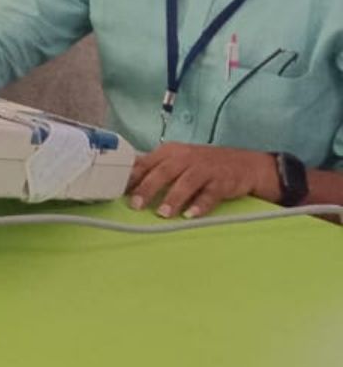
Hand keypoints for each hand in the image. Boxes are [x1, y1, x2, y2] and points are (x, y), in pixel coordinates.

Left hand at [125, 143, 276, 218]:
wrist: (246, 164)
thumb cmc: (203, 165)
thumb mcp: (177, 160)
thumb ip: (154, 169)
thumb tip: (125, 182)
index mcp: (170, 152)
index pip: (146, 163)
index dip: (132, 177)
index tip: (119, 191)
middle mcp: (186, 158)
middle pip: (163, 172)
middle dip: (148, 188)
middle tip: (136, 204)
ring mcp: (205, 169)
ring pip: (186, 183)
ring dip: (173, 198)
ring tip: (162, 213)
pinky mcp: (223, 181)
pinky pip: (210, 194)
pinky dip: (201, 205)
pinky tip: (191, 215)